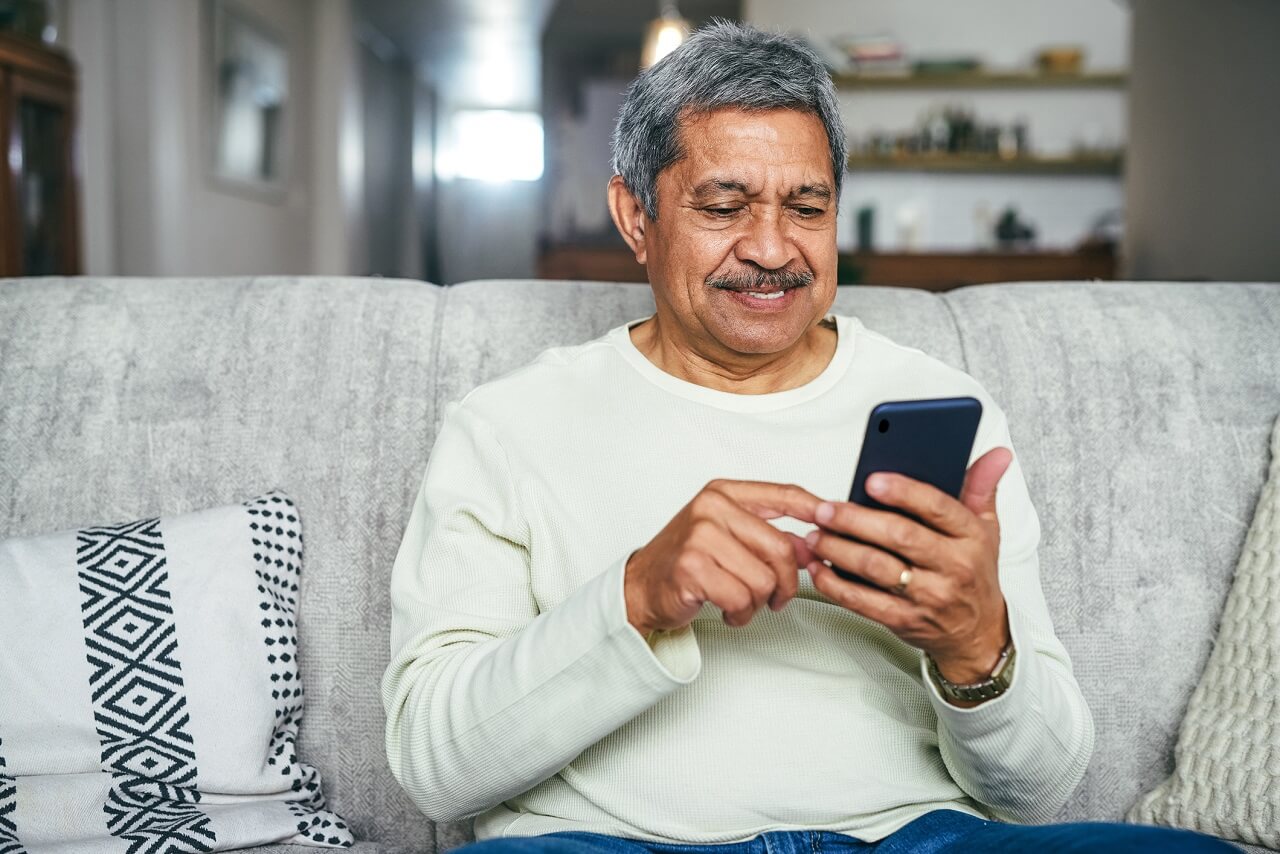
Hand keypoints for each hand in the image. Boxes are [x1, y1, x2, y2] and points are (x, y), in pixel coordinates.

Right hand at [624, 480, 822, 634]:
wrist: (641, 587)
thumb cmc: (685, 561)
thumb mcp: (728, 538)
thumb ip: (768, 536)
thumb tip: (812, 545)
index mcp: (724, 494)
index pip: (784, 494)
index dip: (815, 508)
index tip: (835, 519)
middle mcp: (712, 509)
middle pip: (781, 547)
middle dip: (786, 582)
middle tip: (777, 597)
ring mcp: (700, 536)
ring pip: (764, 579)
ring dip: (758, 603)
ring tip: (740, 603)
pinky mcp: (692, 567)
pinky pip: (741, 598)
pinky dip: (741, 614)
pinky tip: (727, 610)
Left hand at [802, 447, 1013, 683]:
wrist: (978, 633)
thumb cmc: (975, 573)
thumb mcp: (986, 529)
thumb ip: (980, 487)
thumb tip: (996, 454)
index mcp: (970, 538)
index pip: (937, 508)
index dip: (903, 492)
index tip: (871, 479)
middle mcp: (952, 567)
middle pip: (899, 537)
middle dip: (856, 520)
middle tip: (825, 508)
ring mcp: (928, 596)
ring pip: (876, 568)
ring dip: (839, 549)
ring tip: (816, 533)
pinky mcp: (905, 621)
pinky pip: (863, 602)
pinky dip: (835, 585)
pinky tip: (819, 568)